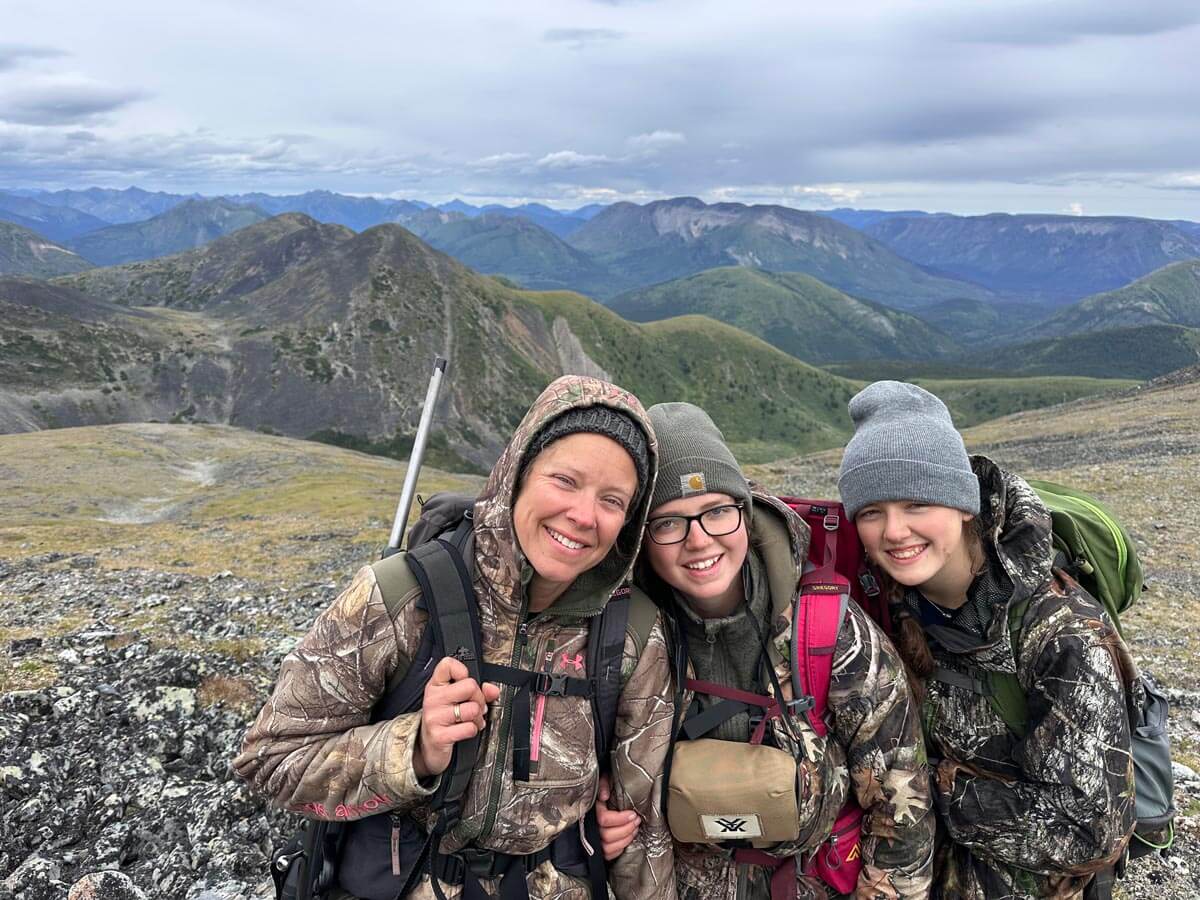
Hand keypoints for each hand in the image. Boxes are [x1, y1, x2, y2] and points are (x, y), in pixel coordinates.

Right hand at [414, 656, 499, 777]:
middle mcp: (433, 698)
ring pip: (473, 708)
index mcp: (436, 685)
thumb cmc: (443, 720)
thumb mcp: (456, 700)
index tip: (464, 681)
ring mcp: (435, 717)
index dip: (462, 670)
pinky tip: (465, 730)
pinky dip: (473, 730)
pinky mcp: (440, 736)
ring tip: (471, 720)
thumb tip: (492, 689)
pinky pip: (469, 728)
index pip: (448, 664)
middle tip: (474, 706)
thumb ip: (477, 690)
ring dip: (477, 717)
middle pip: (470, 686)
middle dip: (479, 698)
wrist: (427, 747)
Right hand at [596, 773, 640, 860]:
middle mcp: (589, 827)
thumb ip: (604, 784)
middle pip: (607, 835)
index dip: (620, 819)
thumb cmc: (602, 789)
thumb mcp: (603, 779)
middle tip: (636, 821)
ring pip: (608, 847)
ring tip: (635, 829)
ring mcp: (593, 839)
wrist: (596, 798)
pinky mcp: (598, 848)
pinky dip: (620, 848)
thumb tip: (604, 796)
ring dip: (625, 839)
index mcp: (591, 810)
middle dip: (626, 829)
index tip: (632, 814)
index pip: (604, 819)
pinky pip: (608, 855)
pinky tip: (627, 838)